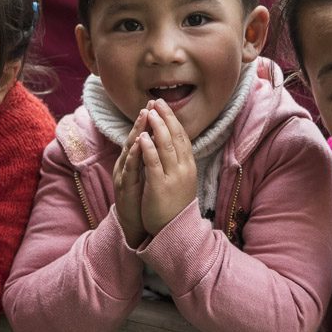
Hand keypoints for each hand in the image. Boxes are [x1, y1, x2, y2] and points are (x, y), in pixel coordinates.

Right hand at [113, 109, 149, 247]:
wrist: (133, 224)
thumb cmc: (141, 197)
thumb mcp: (146, 174)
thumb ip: (149, 157)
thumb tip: (159, 140)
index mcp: (135, 161)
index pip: (142, 137)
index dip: (148, 121)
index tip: (156, 105)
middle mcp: (127, 165)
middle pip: (134, 139)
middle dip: (142, 121)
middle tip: (149, 104)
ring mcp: (124, 175)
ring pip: (129, 151)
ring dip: (136, 133)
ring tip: (144, 118)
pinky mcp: (124, 187)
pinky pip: (129, 170)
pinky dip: (133, 156)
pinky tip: (138, 145)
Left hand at [135, 99, 195, 237]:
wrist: (175, 229)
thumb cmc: (175, 204)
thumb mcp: (180, 178)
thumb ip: (177, 161)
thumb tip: (173, 142)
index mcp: (188, 165)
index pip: (182, 136)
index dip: (172, 119)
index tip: (164, 105)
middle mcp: (184, 168)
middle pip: (176, 137)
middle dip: (166, 118)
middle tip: (157, 102)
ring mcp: (173, 177)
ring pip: (167, 147)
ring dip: (158, 128)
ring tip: (150, 113)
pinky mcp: (160, 186)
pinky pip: (154, 164)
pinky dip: (149, 149)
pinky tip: (143, 137)